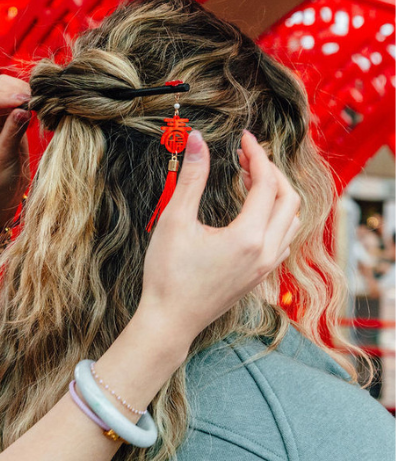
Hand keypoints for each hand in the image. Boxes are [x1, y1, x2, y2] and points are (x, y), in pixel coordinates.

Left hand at [0, 75, 31, 226]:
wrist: (0, 194)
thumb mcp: (3, 155)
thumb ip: (12, 129)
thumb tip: (24, 107)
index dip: (3, 98)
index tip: (24, 101)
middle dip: (11, 90)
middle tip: (32, 100)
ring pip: (3, 87)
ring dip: (20, 92)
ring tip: (35, 104)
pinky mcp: (4, 116)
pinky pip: (15, 98)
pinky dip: (26, 100)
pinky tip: (35, 109)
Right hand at [138, 130, 301, 347]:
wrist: (170, 320)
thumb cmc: (167, 275)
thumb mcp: (174, 222)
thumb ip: (191, 179)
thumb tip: (197, 140)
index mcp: (249, 236)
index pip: (267, 183)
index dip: (257, 155)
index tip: (243, 140)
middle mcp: (266, 251)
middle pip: (289, 198)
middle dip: (272, 172)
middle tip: (247, 157)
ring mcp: (266, 266)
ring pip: (291, 220)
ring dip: (278, 194)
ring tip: (251, 180)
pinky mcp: (260, 276)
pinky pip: (283, 239)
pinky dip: (275, 217)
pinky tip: (252, 212)